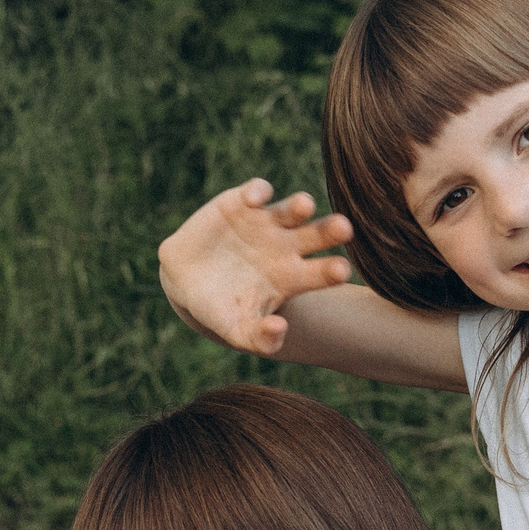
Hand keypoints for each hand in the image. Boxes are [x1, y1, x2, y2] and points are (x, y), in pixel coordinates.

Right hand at [155, 178, 353, 355]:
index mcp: (294, 277)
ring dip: (299, 205)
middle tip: (344, 228)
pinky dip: (257, 191)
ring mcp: (267, 222)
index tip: (341, 271)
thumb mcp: (237, 330)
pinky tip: (253, 200)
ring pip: (293, 209)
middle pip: (318, 235)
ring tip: (304, 206)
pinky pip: (256, 191)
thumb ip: (259, 338)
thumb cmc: (219, 308)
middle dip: (331, 231)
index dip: (332, 271)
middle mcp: (288, 246)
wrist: (184, 280)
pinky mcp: (243, 202)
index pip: (322, 273)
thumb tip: (279, 330)